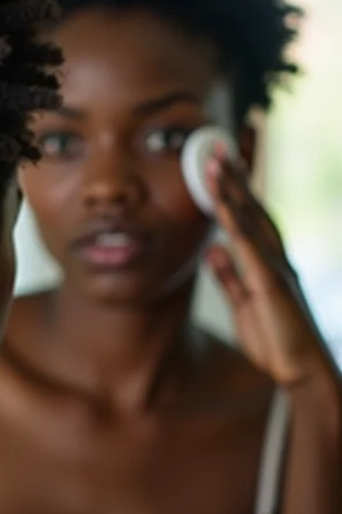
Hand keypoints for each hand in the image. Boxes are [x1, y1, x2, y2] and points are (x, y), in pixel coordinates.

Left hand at [205, 145, 334, 387]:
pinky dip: (236, 223)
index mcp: (263, 260)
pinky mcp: (271, 282)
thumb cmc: (275, 341)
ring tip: (214, 159)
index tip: (217, 159)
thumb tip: (213, 251)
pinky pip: (250, 246)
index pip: (247, 215)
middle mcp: (271, 255)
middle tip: (218, 141)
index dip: (233, 187)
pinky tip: (223, 203)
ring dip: (232, 188)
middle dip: (235, 173)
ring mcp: (273, 265)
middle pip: (252, 205)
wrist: (300, 373)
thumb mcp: (243, 306)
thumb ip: (229, 278)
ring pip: (251, 218)